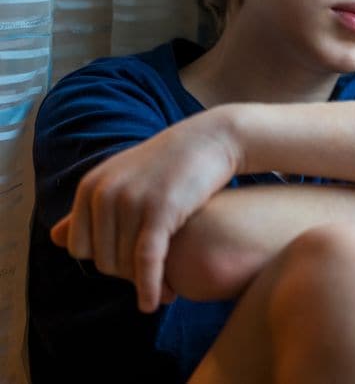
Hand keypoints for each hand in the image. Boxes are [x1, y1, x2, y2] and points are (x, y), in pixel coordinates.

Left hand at [50, 106, 240, 312]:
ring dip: (144, 284)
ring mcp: (130, 201)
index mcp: (90, 187)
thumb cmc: (169, 163)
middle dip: (127, 275)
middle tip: (154, 280)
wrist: (211, 139)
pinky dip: (149, 286)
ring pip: (125, 263)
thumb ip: (89, 210)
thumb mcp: (122, 179)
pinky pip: (147, 260)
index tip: (130, 267)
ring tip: (166, 292)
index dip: (104, 262)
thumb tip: (55, 239)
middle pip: (102, 259)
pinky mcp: (159, 210)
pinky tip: (155, 301)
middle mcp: (104, 194)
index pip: (79, 248)